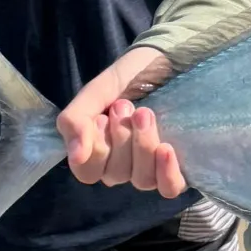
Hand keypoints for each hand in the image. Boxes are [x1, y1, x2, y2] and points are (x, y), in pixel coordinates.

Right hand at [56, 47, 188, 197]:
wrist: (164, 62)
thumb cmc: (127, 79)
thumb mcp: (96, 93)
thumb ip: (76, 121)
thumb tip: (75, 156)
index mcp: (97, 152)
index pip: (88, 173)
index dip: (95, 149)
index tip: (102, 118)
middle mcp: (122, 166)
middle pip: (115, 175)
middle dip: (120, 138)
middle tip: (125, 106)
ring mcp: (149, 169)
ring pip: (141, 180)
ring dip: (142, 146)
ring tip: (145, 114)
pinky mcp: (175, 166)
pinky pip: (169, 188)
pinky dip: (166, 172)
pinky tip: (165, 149)